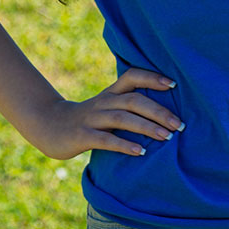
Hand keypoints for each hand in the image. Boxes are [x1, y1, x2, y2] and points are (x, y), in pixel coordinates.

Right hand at [26, 67, 184, 159]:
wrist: (49, 125)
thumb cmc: (88, 118)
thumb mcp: (107, 106)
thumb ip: (128, 105)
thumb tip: (164, 111)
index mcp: (111, 92)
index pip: (133, 76)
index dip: (152, 77)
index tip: (174, 84)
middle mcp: (103, 102)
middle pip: (134, 100)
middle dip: (159, 111)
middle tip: (179, 125)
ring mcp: (92, 118)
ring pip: (122, 119)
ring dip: (146, 127)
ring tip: (166, 137)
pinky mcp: (82, 136)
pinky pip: (106, 139)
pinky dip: (125, 145)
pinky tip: (141, 152)